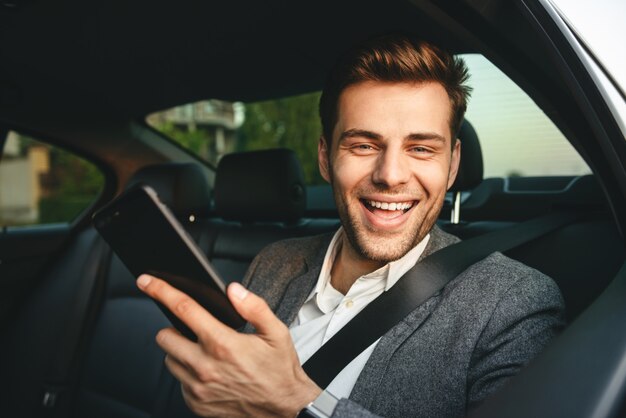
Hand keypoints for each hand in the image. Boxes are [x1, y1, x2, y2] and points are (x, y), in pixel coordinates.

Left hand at [136, 274, 320, 417]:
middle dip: (174, 328)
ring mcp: (198, 388)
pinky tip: (210, 373)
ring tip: (205, 353)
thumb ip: (254, 307)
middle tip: (193, 330)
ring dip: (180, 352)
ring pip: (169, 360)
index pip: (183, 309)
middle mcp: (205, 367)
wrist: (284, 410)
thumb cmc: (279, 371)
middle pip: (164, 337)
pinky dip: (188, 374)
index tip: (147, 281)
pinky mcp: (196, 404)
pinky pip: (179, 383)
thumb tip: (233, 290)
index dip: (161, 291)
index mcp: (222, 344)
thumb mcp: (276, 332)